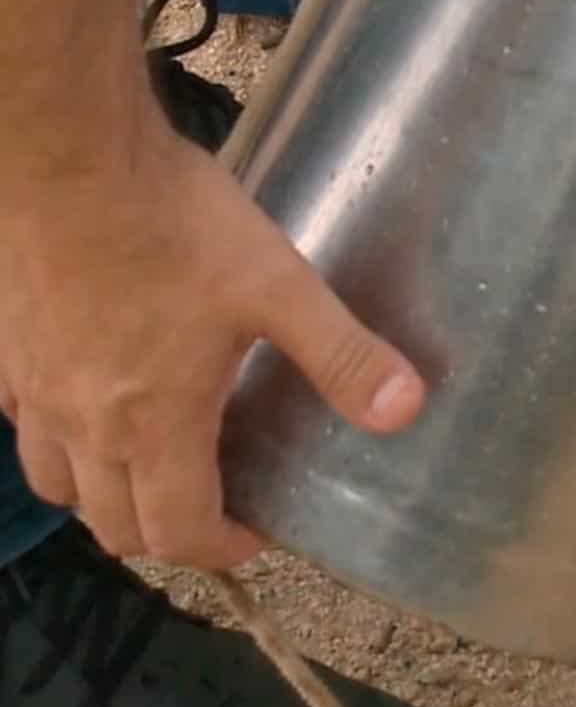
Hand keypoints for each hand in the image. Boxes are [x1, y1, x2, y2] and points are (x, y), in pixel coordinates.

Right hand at [0, 124, 426, 570]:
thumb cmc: (174, 223)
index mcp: (153, 423)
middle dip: (173, 532)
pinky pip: (28, 430)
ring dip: (112, 497)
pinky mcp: (9, 354)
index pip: (180, 533)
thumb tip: (405, 408)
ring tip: (163, 465)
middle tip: (222, 502)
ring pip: (62, 487)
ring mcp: (36, 391)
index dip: (226, 548)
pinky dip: (65, 443)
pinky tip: (100, 404)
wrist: (69, 158)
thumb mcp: (279, 287)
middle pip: (116, 529)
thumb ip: (341, 354)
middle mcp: (84, 426)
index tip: (261, 527)